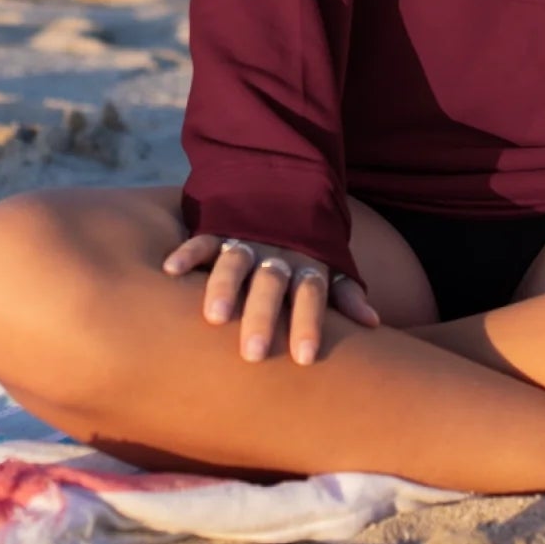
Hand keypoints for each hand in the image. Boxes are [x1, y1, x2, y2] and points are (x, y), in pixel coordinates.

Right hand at [162, 232, 380, 362]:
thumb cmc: (305, 245)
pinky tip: (170, 271)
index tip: (305, 358)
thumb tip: (374, 325)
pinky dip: (188, 252)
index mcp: (306, 264)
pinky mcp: (219, 229)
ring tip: (215, 317)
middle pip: (272, 285)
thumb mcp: (328, 264)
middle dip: (264, 317)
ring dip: (225, 287)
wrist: (281, 185)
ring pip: (236, 263)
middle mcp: (276, 254)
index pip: (312, 295)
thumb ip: (345, 294)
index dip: (309, 323)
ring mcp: (246, 240)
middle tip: (255, 354)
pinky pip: (202, 238)